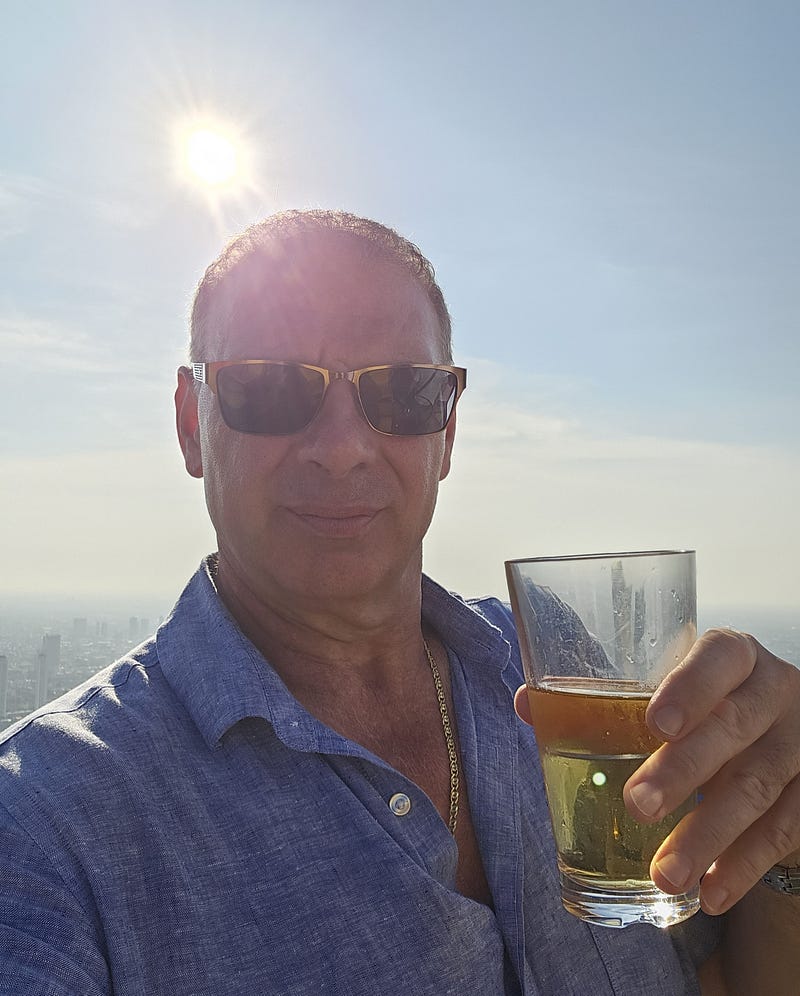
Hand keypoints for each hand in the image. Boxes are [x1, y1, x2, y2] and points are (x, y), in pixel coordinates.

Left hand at [621, 629, 799, 914]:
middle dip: (684, 771)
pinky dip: (744, 865)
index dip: (690, 687)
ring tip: (663, 873)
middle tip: (636, 805)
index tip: (655, 723)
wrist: (777, 733)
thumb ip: (600, 698)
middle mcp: (774, 691)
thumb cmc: (701, 708)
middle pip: (734, 727)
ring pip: (757, 787)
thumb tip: (526, 704)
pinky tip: (711, 893)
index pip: (718, 658)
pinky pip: (784, 829)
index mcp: (734, 656)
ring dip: (708, 834)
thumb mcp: (664, 693)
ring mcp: (799, 742)